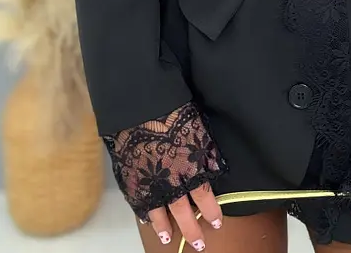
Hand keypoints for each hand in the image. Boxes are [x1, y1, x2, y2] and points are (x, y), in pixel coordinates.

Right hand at [103, 101, 227, 248]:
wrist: (143, 111)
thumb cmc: (176, 116)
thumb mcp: (200, 135)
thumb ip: (207, 157)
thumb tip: (216, 172)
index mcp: (191, 172)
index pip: (205, 200)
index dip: (212, 213)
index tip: (217, 224)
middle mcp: (171, 185)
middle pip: (184, 214)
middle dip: (192, 231)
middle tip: (198, 245)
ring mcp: (150, 186)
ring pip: (160, 214)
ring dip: (165, 228)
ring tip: (169, 239)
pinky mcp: (133, 183)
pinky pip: (139, 204)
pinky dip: (144, 214)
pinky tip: (146, 221)